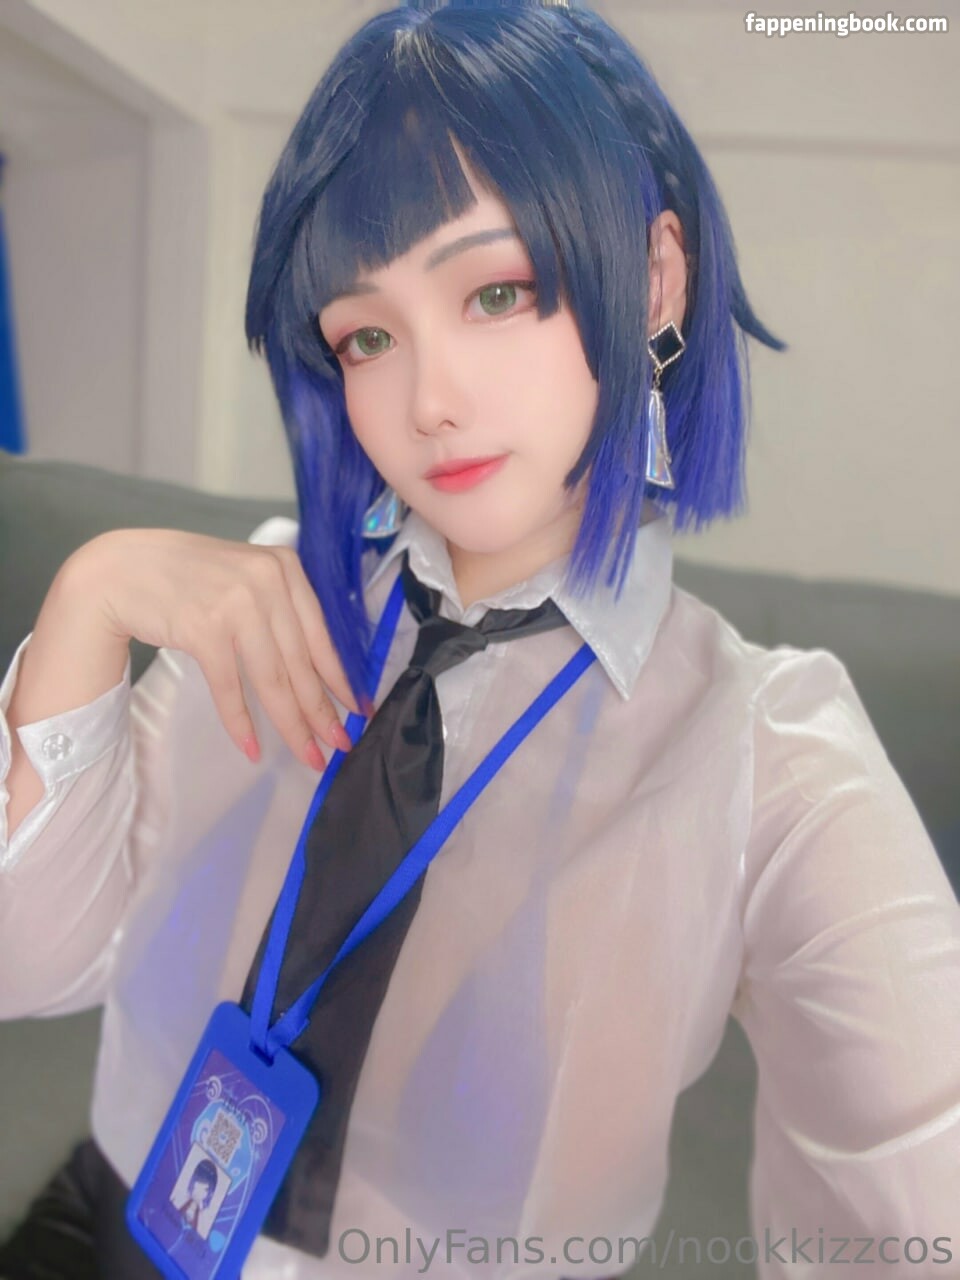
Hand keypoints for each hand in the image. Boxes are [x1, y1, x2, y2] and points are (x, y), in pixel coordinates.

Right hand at [74, 528, 359, 770]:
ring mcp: (236, 604)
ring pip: (273, 679)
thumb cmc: (187, 577)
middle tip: (340, 745)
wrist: (122, 569)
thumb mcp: (246, 578)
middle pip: (301, 663)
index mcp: (285, 569)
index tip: (357, 710)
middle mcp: (266, 582)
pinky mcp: (204, 629)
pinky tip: (252, 748)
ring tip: (309, 756)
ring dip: (292, 725)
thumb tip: (317, 670)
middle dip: (322, 711)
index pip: (321, 635)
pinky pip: (231, 688)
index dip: (340, 679)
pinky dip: (240, 722)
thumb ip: (279, 609)